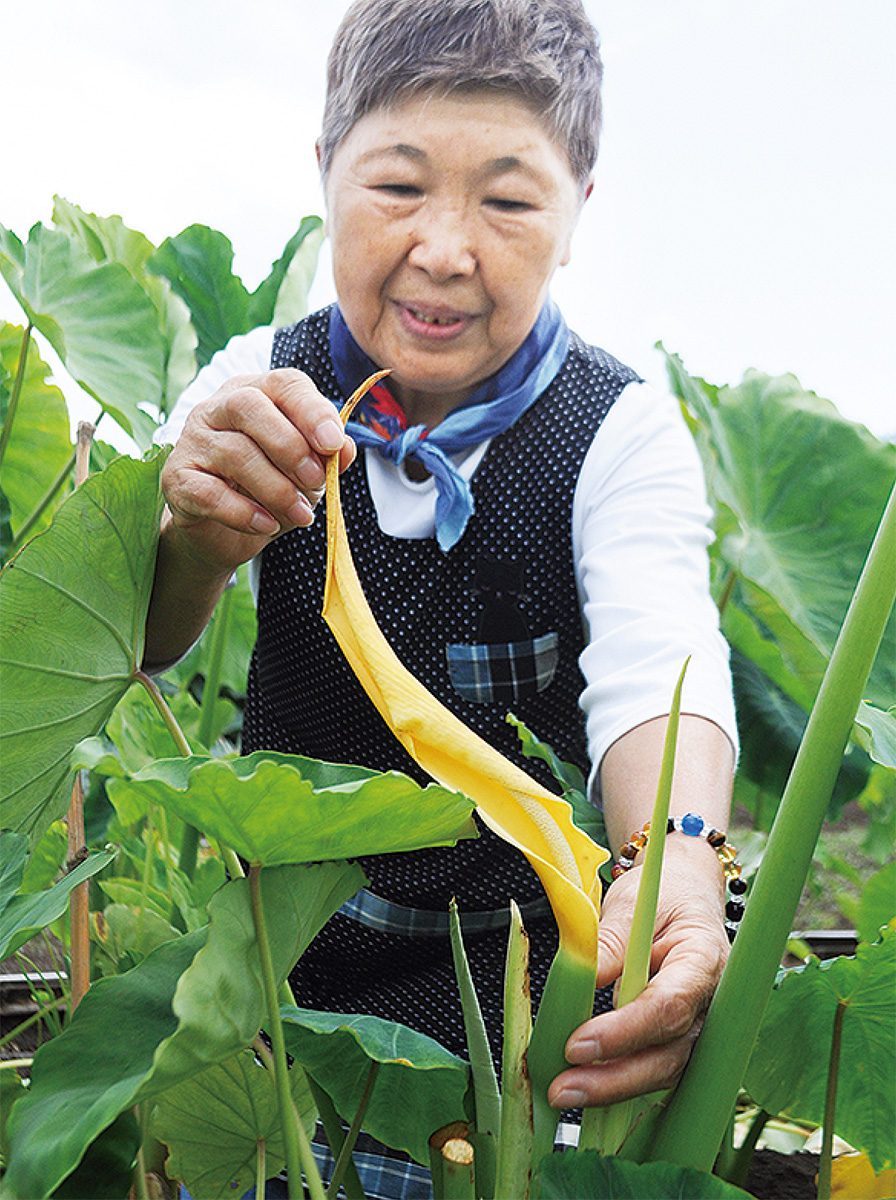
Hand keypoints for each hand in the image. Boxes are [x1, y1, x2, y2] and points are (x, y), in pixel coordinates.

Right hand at [161, 369, 355, 576]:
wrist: (225, 533)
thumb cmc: (269, 492)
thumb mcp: (307, 475)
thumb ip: (327, 458)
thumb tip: (346, 448)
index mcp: (256, 394)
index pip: (282, 383)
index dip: (311, 410)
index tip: (332, 443)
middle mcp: (217, 409)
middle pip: (249, 406)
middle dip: (290, 446)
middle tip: (316, 481)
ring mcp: (191, 441)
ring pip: (233, 452)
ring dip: (276, 488)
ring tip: (300, 514)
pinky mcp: (176, 479)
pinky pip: (209, 492)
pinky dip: (244, 513)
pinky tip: (267, 525)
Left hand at [548, 842, 728, 1107]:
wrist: (686, 894)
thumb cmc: (663, 894)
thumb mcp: (633, 904)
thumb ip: (608, 943)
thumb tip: (578, 978)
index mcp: (705, 960)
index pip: (668, 1006)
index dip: (623, 1031)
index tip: (576, 1044)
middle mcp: (710, 1004)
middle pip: (667, 1055)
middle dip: (614, 1079)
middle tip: (562, 1088)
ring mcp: (699, 1028)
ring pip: (661, 1072)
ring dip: (612, 1088)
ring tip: (562, 1092)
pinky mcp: (680, 1040)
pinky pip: (652, 1069)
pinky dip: (618, 1080)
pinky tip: (582, 1086)